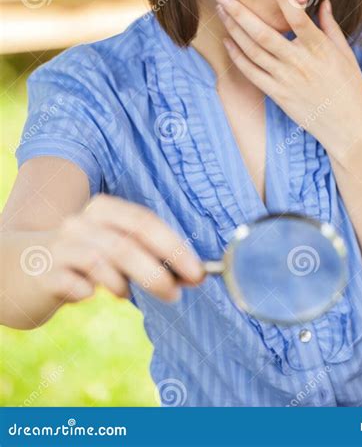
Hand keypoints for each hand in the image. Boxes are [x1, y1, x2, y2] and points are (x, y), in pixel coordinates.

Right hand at [40, 195, 204, 306]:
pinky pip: (76, 285)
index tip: (197, 272)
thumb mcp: (112, 247)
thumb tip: (190, 275)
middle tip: (176, 294)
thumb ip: (147, 255)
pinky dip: (90, 292)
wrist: (22, 267)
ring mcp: (61, 246)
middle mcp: (81, 222)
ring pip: (103, 262)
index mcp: (104, 209)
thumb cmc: (81, 258)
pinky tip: (91, 294)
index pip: (145, 222)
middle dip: (158, 271)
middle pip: (127, 243)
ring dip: (127, 284)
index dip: (174, 247)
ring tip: (130, 295)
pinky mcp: (45, 273)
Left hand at [214, 0, 361, 166]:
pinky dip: (237, 56)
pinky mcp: (277, 94)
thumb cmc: (351, 89)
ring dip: (233, 29)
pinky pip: (251, 73)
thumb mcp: (345, 54)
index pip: (297, 17)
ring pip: (252, 50)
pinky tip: (228, 41)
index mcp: (319, 48)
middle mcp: (299, 62)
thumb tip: (323, 1)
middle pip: (262, 33)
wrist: (348, 128)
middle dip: (239, 12)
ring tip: (221, 11)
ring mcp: (285, 80)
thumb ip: (330, 26)